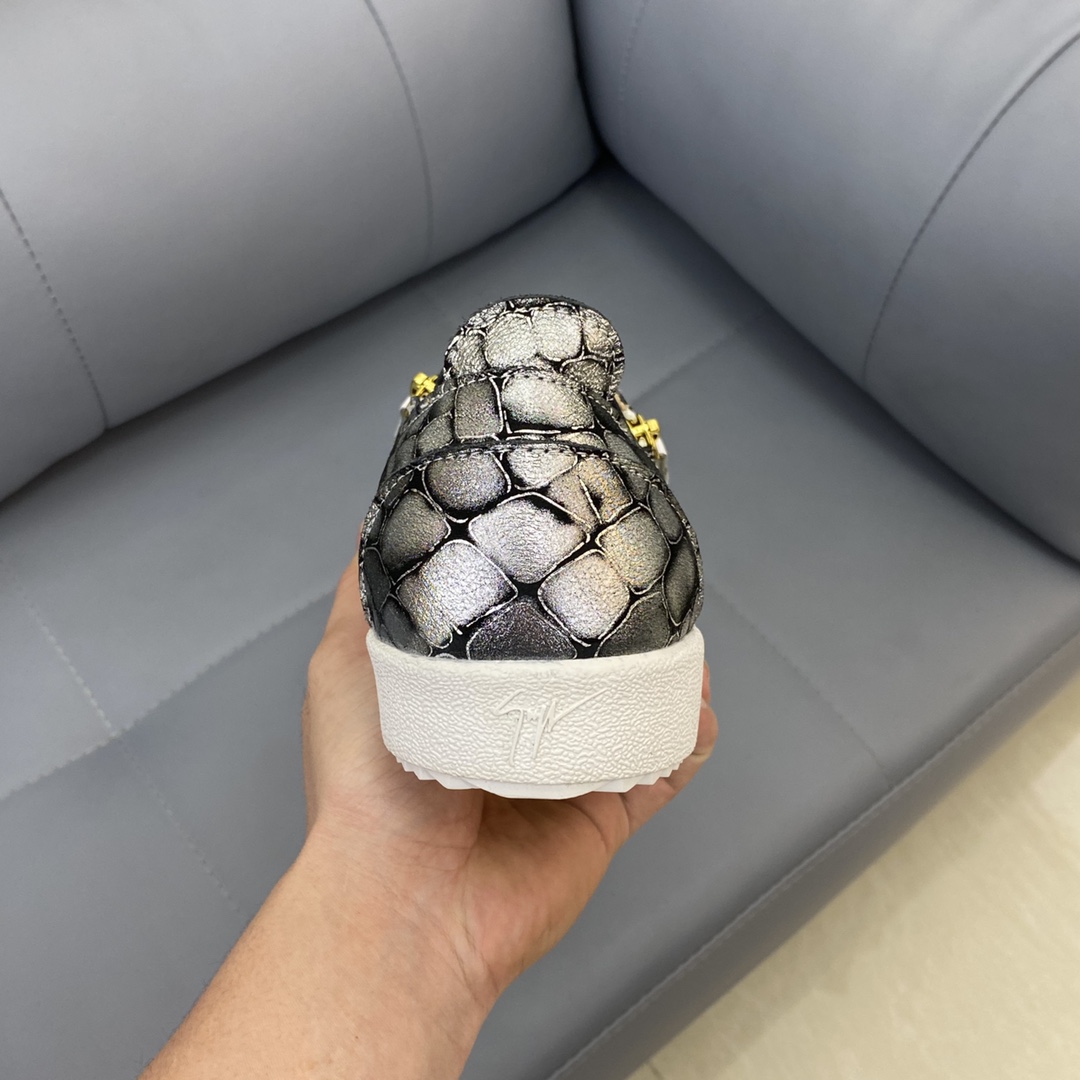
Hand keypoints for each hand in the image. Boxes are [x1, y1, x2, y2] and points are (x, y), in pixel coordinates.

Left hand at [302, 558, 717, 1011]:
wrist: (405, 895)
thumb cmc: (365, 775)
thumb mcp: (347, 662)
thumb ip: (365, 596)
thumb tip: (377, 524)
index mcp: (462, 694)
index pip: (512, 628)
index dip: (539, 588)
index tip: (565, 541)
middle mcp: (516, 727)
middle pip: (576, 667)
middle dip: (609, 628)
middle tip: (636, 580)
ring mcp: (563, 771)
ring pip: (627, 709)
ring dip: (659, 675)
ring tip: (682, 634)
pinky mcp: (602, 812)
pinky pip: (659, 766)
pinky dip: (685, 736)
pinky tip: (697, 701)